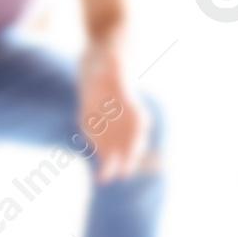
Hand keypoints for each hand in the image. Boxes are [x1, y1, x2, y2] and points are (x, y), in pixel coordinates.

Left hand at [77, 44, 149, 182]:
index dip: (137, 136)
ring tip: (106, 179)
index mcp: (131, 106)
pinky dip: (105, 166)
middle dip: (128, 156)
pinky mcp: (103, 137)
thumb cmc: (107, 65)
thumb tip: (113, 57)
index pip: (138, 123)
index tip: (136, 151)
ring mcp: (117, 131)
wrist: (99, 71)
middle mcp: (127, 121)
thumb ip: (113, 65)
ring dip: (114, 164)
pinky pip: (106, 153)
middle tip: (123, 172)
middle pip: (131, 141)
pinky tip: (101, 179)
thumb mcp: (109, 62)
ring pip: (119, 151)